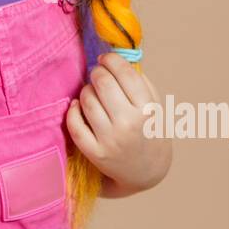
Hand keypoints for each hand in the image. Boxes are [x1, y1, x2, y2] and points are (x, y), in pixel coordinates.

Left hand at [66, 52, 171, 196]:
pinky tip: (78, 106)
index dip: (111, 60)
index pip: (125, 74)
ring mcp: (111, 140)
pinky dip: (73, 110)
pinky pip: (75, 124)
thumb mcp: (155, 105)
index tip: (105, 59)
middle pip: (103, 83)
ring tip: (92, 93)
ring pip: (87, 100)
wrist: (147, 172)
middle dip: (97, 73)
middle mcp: (129, 124)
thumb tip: (115, 56)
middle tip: (97, 74)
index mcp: (148, 109)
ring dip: (86, 90)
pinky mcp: (95, 153)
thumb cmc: (149, 131)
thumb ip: (139, 81)